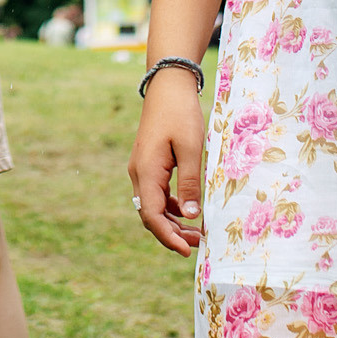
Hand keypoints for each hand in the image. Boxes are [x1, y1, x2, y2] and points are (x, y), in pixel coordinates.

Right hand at [127, 68, 206, 255]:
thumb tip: (191, 216)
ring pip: (153, 206)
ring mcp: (142, 169)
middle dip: (172, 233)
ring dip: (172, 222)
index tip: (188, 251)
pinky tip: (188, 211)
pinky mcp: (149, 164)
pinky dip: (171, 207)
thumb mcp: (191, 148)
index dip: (168, 237)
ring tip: (196, 232)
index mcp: (146, 172)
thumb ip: (190, 183)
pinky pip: (156, 193)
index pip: (151, 215)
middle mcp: (138, 173)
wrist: (168, 86)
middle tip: (198, 244)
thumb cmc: (181, 114)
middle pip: (150, 215)